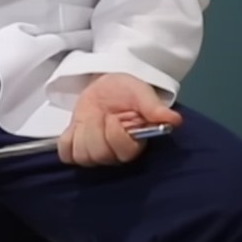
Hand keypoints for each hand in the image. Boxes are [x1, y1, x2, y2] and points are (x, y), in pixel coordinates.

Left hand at [58, 72, 183, 167]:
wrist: (105, 85)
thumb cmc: (126, 91)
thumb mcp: (141, 93)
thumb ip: (154, 108)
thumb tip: (175, 121)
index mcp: (134, 144)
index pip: (124, 152)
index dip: (116, 134)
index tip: (115, 115)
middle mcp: (115, 154)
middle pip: (100, 155)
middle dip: (96, 129)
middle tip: (101, 112)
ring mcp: (94, 153)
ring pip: (83, 156)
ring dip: (82, 133)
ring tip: (89, 117)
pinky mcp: (76, 148)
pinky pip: (66, 154)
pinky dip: (67, 140)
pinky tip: (76, 127)